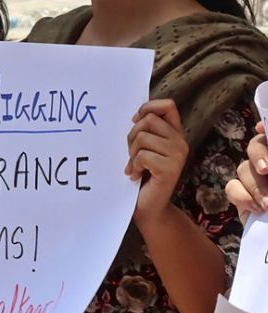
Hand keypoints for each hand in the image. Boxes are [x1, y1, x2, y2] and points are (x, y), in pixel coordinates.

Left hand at [126, 99, 187, 224]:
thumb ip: (145, 131)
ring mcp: (178, 155)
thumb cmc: (143, 174)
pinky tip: (137, 175)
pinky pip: (142, 156)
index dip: (147, 108)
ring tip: (136, 166)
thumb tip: (135, 115)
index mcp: (175, 133)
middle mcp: (181, 142)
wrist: (149, 206)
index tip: (134, 121)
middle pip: (148, 120)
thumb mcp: (144, 148)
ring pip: (142, 138)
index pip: (167, 105)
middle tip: (132, 154)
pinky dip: (134, 166)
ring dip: (132, 153)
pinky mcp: (170, 168)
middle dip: (132, 135)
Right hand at [224, 122, 267, 219]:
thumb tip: (264, 145)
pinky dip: (242, 196)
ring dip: (256, 185)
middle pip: (256, 145)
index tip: (263, 128)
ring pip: (243, 169)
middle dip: (259, 154)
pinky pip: (231, 188)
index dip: (267, 126)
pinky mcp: (243, 200)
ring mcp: (257, 183)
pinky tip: (257, 209)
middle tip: (267, 170)